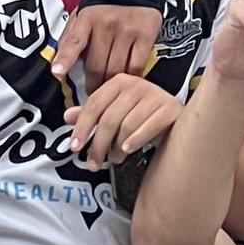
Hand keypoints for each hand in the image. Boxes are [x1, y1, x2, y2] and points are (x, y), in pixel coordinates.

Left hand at [52, 5, 161, 95]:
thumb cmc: (106, 2)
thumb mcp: (83, 11)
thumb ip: (70, 36)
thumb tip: (57, 62)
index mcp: (88, 17)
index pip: (74, 41)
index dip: (65, 58)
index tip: (58, 72)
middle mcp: (107, 23)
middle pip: (96, 66)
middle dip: (92, 85)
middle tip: (91, 95)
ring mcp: (127, 30)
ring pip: (116, 70)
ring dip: (110, 85)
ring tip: (107, 92)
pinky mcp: (145, 36)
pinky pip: (136, 67)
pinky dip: (130, 79)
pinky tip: (126, 83)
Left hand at [64, 74, 180, 169]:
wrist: (176, 119)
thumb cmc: (143, 116)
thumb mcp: (116, 111)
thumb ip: (93, 113)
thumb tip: (68, 116)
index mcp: (119, 82)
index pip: (94, 105)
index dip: (82, 127)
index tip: (74, 146)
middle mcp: (136, 85)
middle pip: (108, 119)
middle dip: (98, 145)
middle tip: (92, 162)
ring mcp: (155, 95)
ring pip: (126, 127)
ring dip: (117, 148)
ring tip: (115, 157)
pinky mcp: (169, 109)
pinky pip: (146, 129)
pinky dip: (135, 142)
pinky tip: (129, 149)